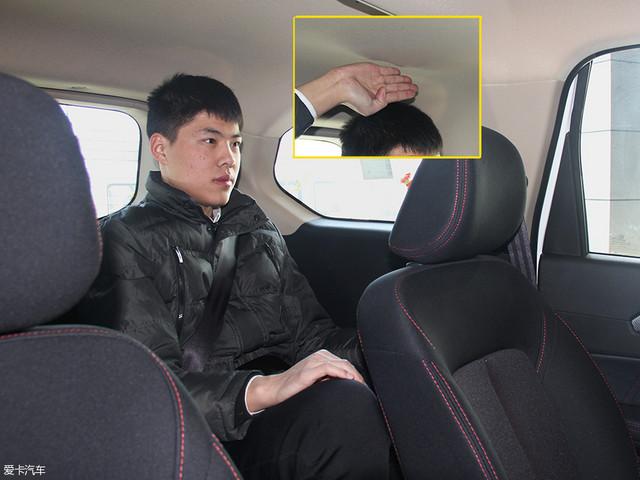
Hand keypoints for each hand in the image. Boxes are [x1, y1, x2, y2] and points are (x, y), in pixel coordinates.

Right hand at [245, 349, 364, 411]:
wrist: (275, 390)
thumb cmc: (296, 388)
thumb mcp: (316, 381)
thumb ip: (329, 379)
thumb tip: (347, 386)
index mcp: (321, 357)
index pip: (344, 363)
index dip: (355, 374)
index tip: (363, 386)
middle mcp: (318, 356)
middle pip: (344, 363)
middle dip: (357, 375)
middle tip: (365, 388)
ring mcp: (312, 362)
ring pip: (339, 364)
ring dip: (352, 374)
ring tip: (360, 385)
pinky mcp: (307, 370)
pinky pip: (328, 368)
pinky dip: (340, 373)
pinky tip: (348, 379)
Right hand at [335, 62, 417, 115]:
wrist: (341, 85)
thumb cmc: (351, 98)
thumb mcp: (370, 108)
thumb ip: (382, 102)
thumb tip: (386, 92)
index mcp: (377, 99)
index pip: (395, 96)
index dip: (405, 94)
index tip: (413, 93)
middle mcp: (377, 89)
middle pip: (395, 87)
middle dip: (405, 87)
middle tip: (415, 87)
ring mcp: (375, 79)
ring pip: (392, 79)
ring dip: (401, 79)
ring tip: (409, 80)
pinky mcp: (372, 70)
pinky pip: (385, 70)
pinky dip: (392, 71)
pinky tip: (398, 72)